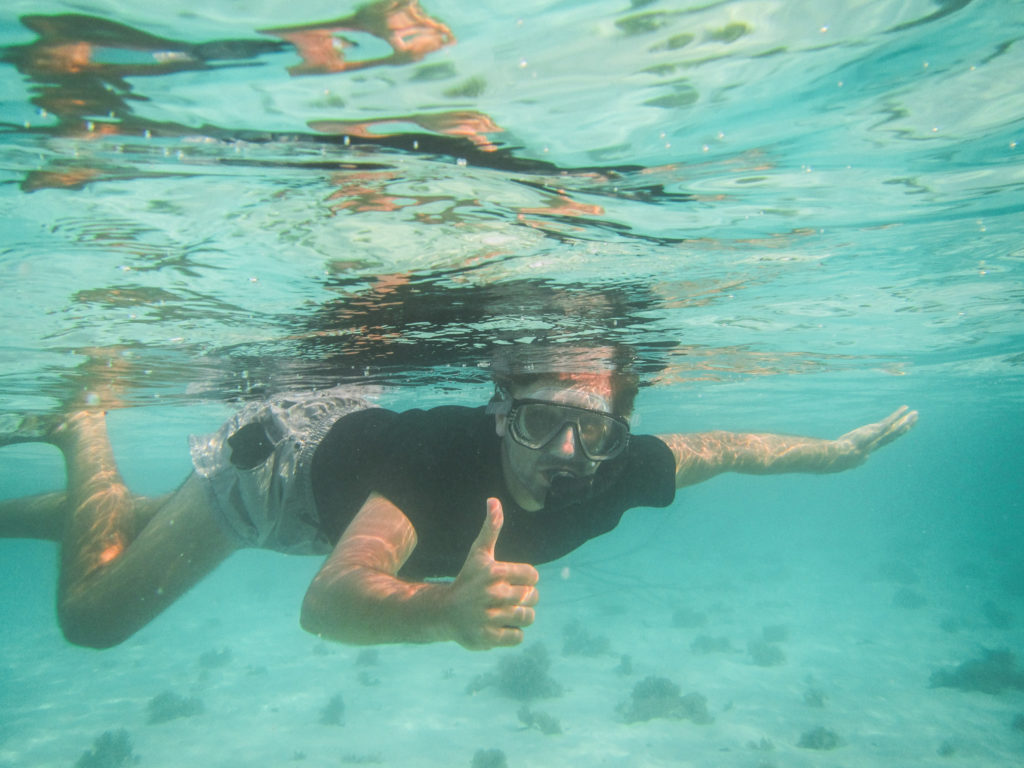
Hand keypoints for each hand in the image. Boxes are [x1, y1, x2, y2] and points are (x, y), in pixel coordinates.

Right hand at [446, 498, 538, 649]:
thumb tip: (494, 500)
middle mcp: (492, 594)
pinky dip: (512, 633)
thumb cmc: (467, 580)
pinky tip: (498, 626)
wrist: (443, 612)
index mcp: (494, 572)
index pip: (533, 576)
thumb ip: (491, 528)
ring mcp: (489, 617)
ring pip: (528, 617)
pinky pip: (518, 637)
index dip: (526, 579)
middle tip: (505, 598)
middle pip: (532, 597)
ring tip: (505, 612)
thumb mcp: (479, 553)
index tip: (511, 581)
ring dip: (520, 616)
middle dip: (523, 598)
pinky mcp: (487, 637)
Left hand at [835, 405, 917, 467]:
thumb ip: (861, 458)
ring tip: (915, 414)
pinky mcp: (876, 431)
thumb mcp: (856, 459)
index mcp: (875, 445)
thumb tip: (864, 459)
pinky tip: (905, 409)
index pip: (889, 438)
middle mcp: (879, 440)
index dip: (898, 432)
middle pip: (896, 432)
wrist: (843, 456)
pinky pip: (889, 422)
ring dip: (906, 420)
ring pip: (896, 428)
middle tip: (915, 418)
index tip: (906, 427)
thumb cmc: (846, 458)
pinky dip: (898, 415)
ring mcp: (879, 435)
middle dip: (906, 425)